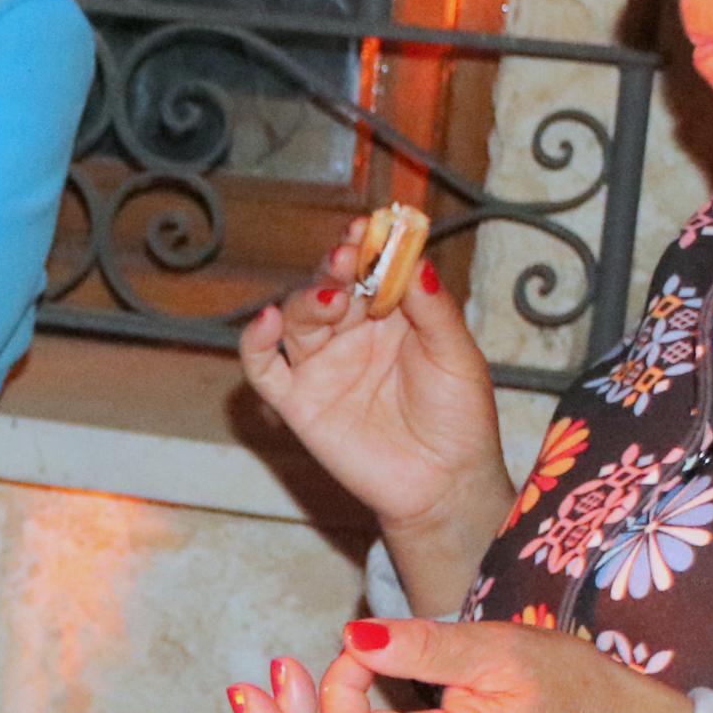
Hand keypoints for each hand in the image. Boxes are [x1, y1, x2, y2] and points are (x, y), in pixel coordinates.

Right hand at [240, 221, 512, 612]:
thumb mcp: (457, 358)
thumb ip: (435, 311)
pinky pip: (263, 367)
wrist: (445, 485)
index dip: (367, 246)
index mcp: (391, 316)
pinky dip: (254, 343)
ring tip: (330, 298)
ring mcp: (321, 367)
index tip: (369, 226)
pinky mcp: (298, 402)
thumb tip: (418, 262)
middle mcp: (351, 334)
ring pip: (297, 318)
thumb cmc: (459, 419)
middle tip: (347, 256)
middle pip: (329, 286)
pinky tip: (265, 322)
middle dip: (336, 267)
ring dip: (307, 299)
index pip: (371, 269)